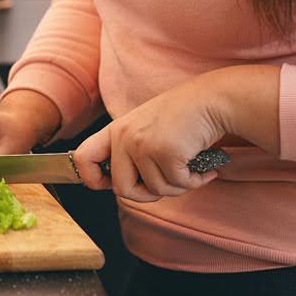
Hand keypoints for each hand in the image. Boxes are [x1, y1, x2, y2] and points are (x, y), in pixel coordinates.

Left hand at [73, 65, 279, 201]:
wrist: (213, 100)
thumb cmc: (183, 118)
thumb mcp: (145, 129)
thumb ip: (129, 153)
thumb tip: (120, 187)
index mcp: (115, 131)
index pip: (82, 158)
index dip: (92, 178)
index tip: (109, 184)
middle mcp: (123, 136)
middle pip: (122, 189)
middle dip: (147, 195)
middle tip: (168, 183)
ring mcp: (142, 144)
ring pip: (154, 190)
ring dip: (177, 186)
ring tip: (190, 168)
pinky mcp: (164, 151)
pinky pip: (176, 184)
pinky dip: (194, 181)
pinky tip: (203, 168)